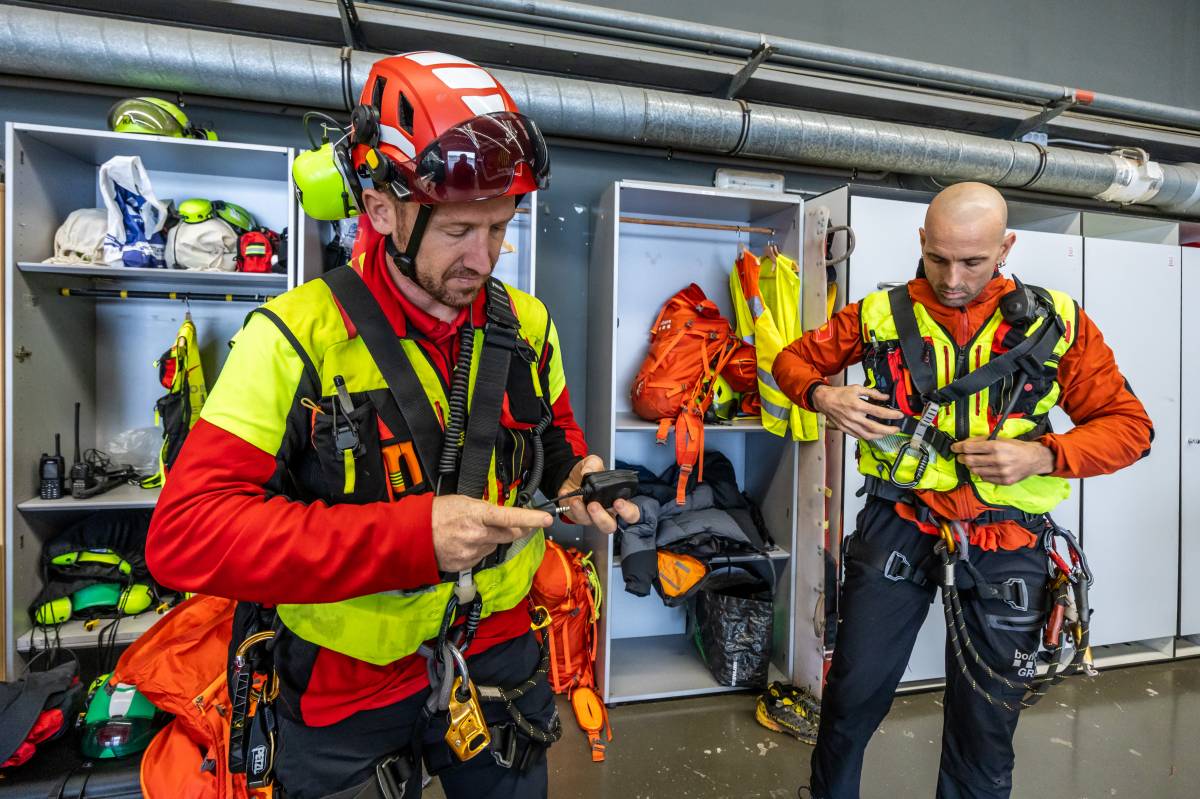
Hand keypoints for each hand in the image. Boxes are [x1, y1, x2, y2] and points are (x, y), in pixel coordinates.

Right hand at [431, 495, 552, 571]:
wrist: (414, 536)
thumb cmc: (436, 514)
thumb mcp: (463, 501)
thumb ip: (485, 508)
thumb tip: (501, 515)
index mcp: (478, 515)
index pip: (510, 516)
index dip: (531, 518)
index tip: (546, 519)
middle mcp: (478, 535)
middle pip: (509, 534)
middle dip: (514, 529)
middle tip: (510, 523)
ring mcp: (472, 552)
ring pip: (495, 546)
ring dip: (491, 539)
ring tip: (471, 532)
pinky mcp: (466, 564)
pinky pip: (482, 557)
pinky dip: (478, 550)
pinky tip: (464, 543)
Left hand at [557, 454, 640, 533]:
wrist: (569, 476)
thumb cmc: (587, 474)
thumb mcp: (593, 463)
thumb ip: (594, 463)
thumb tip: (589, 471)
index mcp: (617, 500)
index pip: (630, 513)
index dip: (627, 512)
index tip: (619, 503)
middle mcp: (606, 512)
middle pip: (610, 526)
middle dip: (602, 519)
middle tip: (594, 506)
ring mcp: (591, 517)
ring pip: (590, 523)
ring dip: (582, 512)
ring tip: (577, 500)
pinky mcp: (576, 516)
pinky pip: (574, 516)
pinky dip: (569, 506)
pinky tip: (567, 494)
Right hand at [811, 384, 904, 439]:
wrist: (824, 400)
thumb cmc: (839, 394)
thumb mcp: (857, 388)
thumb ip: (872, 392)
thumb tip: (884, 397)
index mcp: (857, 405)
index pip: (879, 412)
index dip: (891, 414)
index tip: (899, 415)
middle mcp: (854, 417)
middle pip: (875, 428)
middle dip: (889, 430)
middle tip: (896, 429)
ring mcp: (849, 425)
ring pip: (868, 435)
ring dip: (880, 436)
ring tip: (887, 433)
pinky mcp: (845, 430)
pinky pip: (859, 436)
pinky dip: (869, 437)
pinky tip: (874, 435)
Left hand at [951, 437, 1054, 485]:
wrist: (1034, 459)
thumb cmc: (1016, 447)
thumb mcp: (999, 439)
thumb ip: (981, 441)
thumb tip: (964, 443)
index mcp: (996, 447)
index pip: (969, 448)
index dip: (958, 447)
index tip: (954, 448)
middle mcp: (998, 460)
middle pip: (969, 460)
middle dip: (961, 458)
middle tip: (961, 456)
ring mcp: (1001, 472)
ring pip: (975, 471)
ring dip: (971, 466)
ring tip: (973, 461)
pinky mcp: (1003, 481)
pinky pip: (984, 478)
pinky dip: (981, 473)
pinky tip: (985, 468)